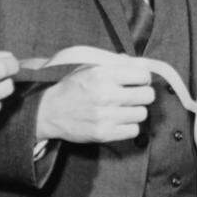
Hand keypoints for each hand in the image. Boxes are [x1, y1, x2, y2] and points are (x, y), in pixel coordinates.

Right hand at [36, 64, 155, 143]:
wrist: (49, 111)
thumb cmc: (72, 87)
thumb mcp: (90, 67)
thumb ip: (117, 63)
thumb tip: (144, 63)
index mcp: (102, 74)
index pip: (143, 75)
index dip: (143, 78)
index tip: (137, 81)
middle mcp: (105, 94)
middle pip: (147, 95)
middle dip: (142, 94)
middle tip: (133, 96)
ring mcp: (104, 116)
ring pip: (142, 114)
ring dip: (135, 111)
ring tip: (123, 109)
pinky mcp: (103, 133)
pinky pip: (134, 130)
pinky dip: (129, 126)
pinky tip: (119, 121)